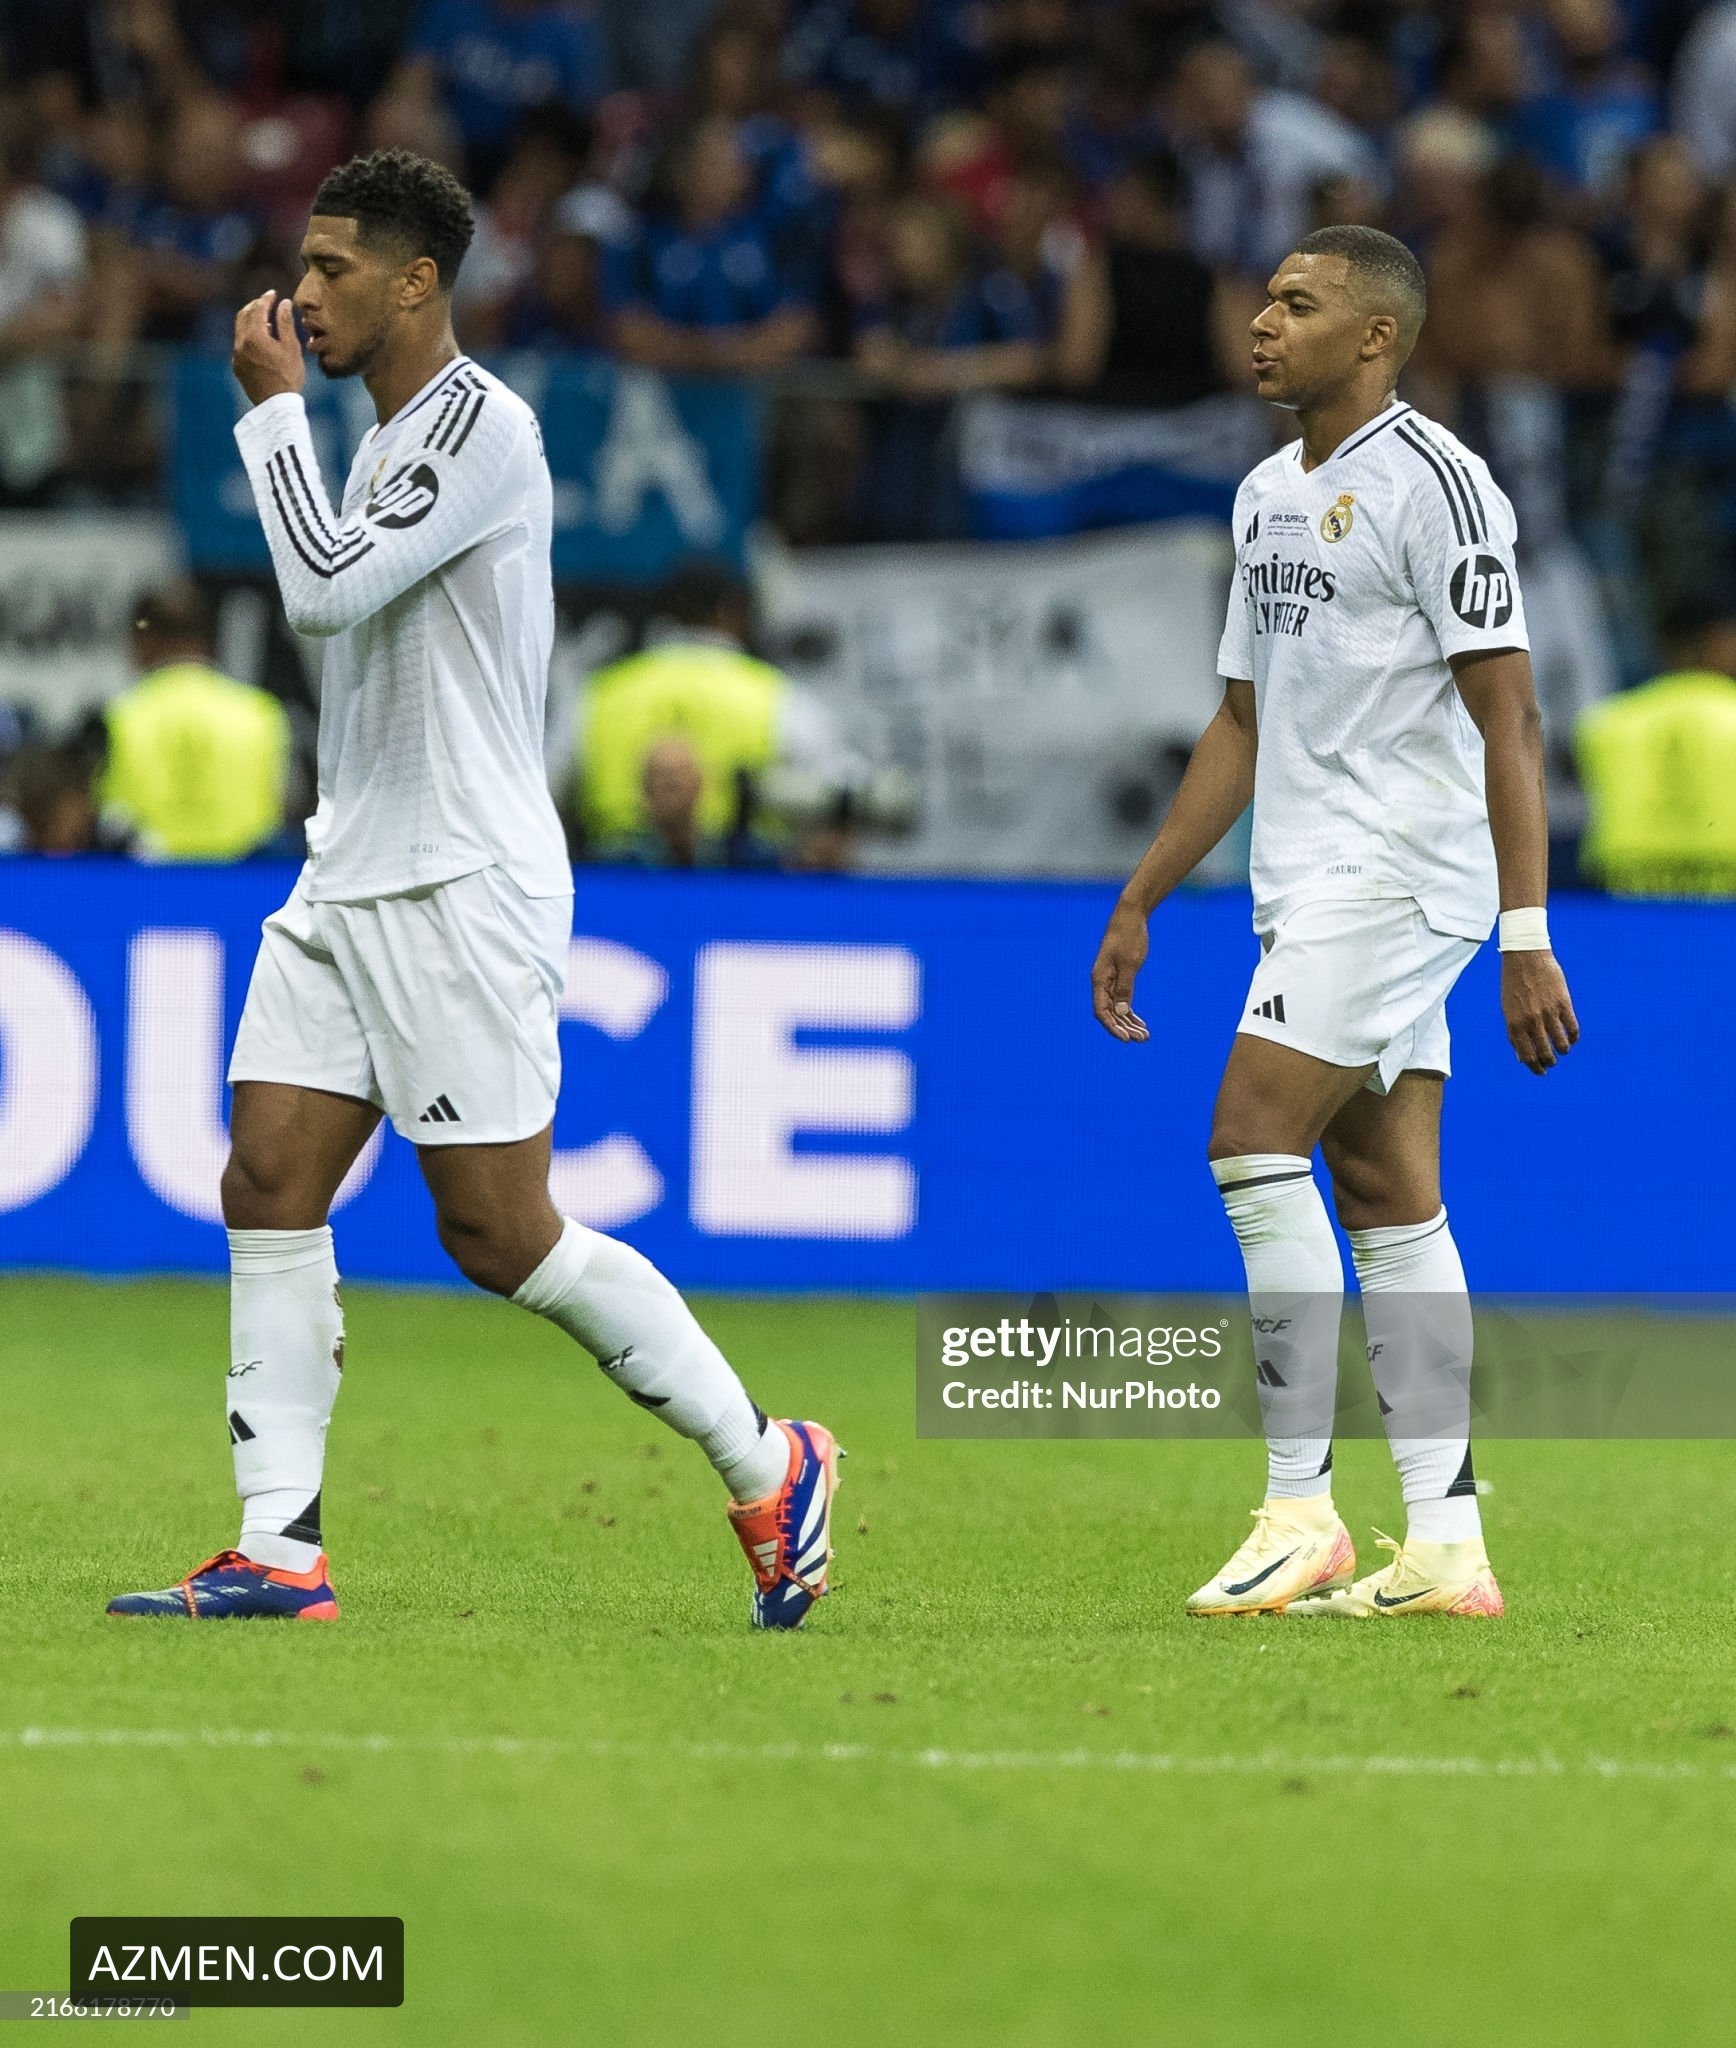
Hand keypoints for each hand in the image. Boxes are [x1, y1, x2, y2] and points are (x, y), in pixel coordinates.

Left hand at [232, 291, 304, 406]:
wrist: (276, 405)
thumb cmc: (288, 377)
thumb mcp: (292, 348)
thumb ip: (285, 323)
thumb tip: (284, 303)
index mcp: (255, 336)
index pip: (258, 308)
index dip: (266, 299)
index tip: (273, 293)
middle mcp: (241, 342)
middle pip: (244, 315)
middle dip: (255, 306)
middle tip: (267, 303)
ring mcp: (236, 355)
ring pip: (240, 329)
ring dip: (251, 320)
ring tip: (265, 321)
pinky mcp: (237, 365)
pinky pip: (239, 343)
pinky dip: (248, 335)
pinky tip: (261, 341)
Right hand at [1092, 900, 1150, 1042]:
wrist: (1131, 916)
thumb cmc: (1129, 937)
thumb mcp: (1129, 963)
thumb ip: (1125, 988)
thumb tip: (1120, 1012)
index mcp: (1099, 979)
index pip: (1101, 1010)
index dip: (1112, 1027)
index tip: (1126, 1039)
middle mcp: (1102, 983)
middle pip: (1109, 1013)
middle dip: (1124, 1028)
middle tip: (1142, 1039)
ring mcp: (1111, 981)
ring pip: (1117, 1009)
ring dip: (1129, 1023)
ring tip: (1145, 1036)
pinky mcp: (1121, 977)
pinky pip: (1123, 1001)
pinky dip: (1131, 1013)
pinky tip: (1141, 1023)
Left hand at [1501, 950, 1578, 1072]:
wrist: (1526, 956)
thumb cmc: (1514, 984)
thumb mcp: (1508, 1009)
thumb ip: (1514, 1033)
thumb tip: (1520, 1057)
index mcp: (1515, 1024)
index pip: (1527, 1055)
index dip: (1535, 1067)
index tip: (1541, 1072)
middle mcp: (1531, 1021)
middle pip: (1545, 1053)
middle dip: (1549, 1062)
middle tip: (1552, 1063)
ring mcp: (1548, 1013)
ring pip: (1561, 1044)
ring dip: (1562, 1051)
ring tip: (1562, 1050)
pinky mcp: (1564, 1004)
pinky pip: (1573, 1028)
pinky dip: (1573, 1037)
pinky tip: (1572, 1038)